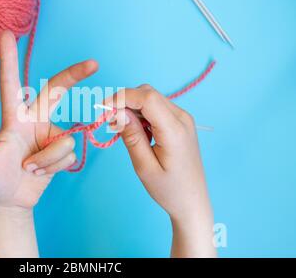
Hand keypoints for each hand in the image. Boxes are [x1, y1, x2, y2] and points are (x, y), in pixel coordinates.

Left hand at [0, 31, 97, 256]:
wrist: (11, 200)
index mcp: (14, 118)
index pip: (11, 84)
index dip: (10, 59)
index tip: (8, 33)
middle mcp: (35, 121)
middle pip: (56, 91)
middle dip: (74, 75)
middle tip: (93, 63)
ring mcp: (50, 134)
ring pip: (64, 140)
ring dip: (48, 161)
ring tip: (30, 169)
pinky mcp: (63, 149)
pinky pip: (70, 153)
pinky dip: (55, 167)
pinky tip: (42, 172)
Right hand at [104, 85, 215, 257]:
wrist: (192, 201)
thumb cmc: (169, 189)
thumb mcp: (145, 167)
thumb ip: (131, 136)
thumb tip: (118, 112)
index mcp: (174, 130)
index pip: (147, 98)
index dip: (122, 97)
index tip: (103, 109)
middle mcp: (182, 118)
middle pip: (148, 93)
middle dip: (124, 101)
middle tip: (108, 120)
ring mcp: (183, 119)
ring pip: (151, 98)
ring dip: (131, 107)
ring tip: (120, 128)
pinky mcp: (180, 122)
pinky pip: (156, 108)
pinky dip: (140, 113)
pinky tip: (134, 130)